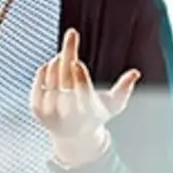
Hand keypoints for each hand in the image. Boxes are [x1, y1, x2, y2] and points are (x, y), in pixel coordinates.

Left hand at [31, 28, 138, 165]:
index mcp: (89, 112)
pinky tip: (50, 64)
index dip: (79, 78)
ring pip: (51, 79)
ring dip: (56, 62)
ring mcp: (51, 113)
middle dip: (67, 56)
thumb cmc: (96, 115)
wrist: (74, 137)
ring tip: (63, 55)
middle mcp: (68, 114)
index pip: (83, 94)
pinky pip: (38, 85)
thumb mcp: (113, 105)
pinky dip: (43, 72)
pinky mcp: (38, 111)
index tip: (77, 62)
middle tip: (71, 35)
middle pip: (65, 81)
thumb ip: (124, 89)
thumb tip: (135, 72)